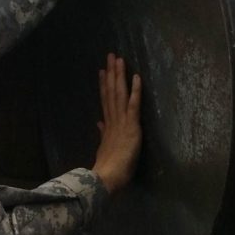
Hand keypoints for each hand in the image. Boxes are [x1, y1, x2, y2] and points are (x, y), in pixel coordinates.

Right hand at [91, 53, 142, 193]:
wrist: (107, 178)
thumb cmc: (108, 169)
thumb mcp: (104, 148)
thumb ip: (103, 134)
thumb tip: (99, 123)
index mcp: (108, 127)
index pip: (106, 101)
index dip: (104, 85)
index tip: (102, 71)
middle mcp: (113, 120)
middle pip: (111, 92)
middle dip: (111, 73)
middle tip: (111, 56)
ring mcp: (121, 122)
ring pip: (119, 94)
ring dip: (119, 76)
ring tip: (118, 59)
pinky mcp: (130, 126)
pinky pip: (133, 105)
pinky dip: (135, 91)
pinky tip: (136, 77)